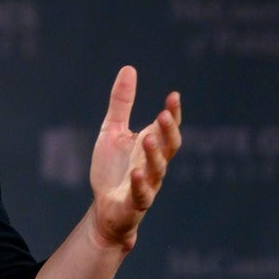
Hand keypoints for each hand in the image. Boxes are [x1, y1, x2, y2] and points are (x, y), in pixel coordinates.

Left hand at [88, 66, 181, 250]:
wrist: (105, 210)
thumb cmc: (113, 169)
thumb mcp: (113, 130)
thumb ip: (122, 103)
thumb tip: (129, 68)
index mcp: (150, 145)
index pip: (167, 128)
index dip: (173, 114)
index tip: (174, 96)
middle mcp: (153, 164)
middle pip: (169, 148)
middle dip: (168, 132)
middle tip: (163, 115)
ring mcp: (147, 184)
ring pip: (157, 170)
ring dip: (154, 155)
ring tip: (147, 138)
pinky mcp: (135, 203)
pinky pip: (142, 194)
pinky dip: (140, 184)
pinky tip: (136, 173)